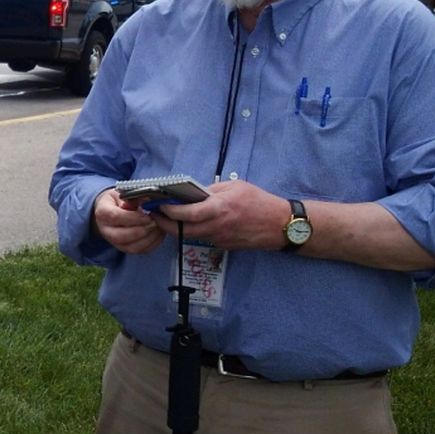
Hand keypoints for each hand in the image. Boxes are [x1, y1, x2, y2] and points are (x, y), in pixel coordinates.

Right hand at [92, 188, 165, 253]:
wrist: (111, 210)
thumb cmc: (118, 200)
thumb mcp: (123, 193)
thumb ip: (132, 198)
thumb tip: (145, 203)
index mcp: (102, 213)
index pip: (115, 217)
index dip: (133, 218)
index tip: (147, 215)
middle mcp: (105, 230)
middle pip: (121, 236)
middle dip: (141, 230)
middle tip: (155, 222)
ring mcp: (115, 242)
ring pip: (131, 247)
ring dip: (148, 238)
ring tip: (158, 227)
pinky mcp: (126, 248)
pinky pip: (140, 251)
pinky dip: (152, 243)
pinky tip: (158, 233)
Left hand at [147, 180, 284, 249]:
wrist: (279, 225)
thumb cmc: (259, 201)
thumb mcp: (235, 187)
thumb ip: (212, 191)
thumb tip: (192, 194)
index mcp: (219, 209)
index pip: (186, 214)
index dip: (169, 211)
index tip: (158, 204)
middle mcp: (216, 227)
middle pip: (181, 231)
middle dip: (164, 223)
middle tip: (155, 214)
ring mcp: (219, 239)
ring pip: (190, 237)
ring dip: (176, 229)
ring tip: (168, 217)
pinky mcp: (223, 246)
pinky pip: (202, 239)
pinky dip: (192, 232)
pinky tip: (190, 223)